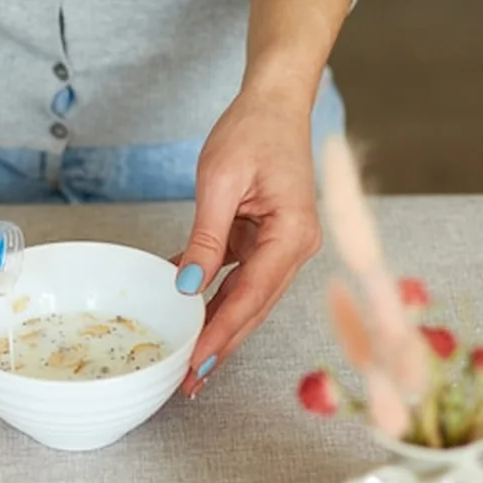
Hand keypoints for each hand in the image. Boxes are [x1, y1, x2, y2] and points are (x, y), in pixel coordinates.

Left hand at [172, 91, 322, 397]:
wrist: (274, 102)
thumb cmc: (253, 130)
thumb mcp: (220, 180)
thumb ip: (207, 237)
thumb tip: (188, 286)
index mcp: (292, 234)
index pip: (252, 295)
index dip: (223, 332)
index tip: (197, 361)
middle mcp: (295, 248)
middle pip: (254, 308)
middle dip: (221, 345)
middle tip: (188, 381)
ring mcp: (282, 247)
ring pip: (247, 299)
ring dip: (218, 329)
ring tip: (188, 363)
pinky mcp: (265, 240)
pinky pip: (238, 278)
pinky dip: (214, 298)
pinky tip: (188, 317)